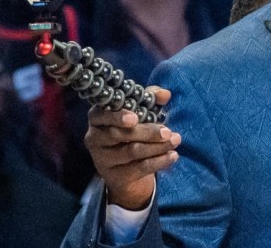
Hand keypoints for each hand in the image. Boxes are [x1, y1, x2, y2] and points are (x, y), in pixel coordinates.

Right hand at [85, 87, 180, 209]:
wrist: (127, 169)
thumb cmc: (132, 130)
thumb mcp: (140, 111)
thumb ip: (150, 98)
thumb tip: (164, 94)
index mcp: (97, 118)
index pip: (101, 115)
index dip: (117, 116)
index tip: (135, 118)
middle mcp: (95, 138)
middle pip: (119, 134)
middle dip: (147, 132)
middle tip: (167, 132)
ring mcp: (103, 159)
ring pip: (131, 151)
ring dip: (157, 147)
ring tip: (175, 141)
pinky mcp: (115, 176)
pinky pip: (139, 168)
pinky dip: (158, 161)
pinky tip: (173, 156)